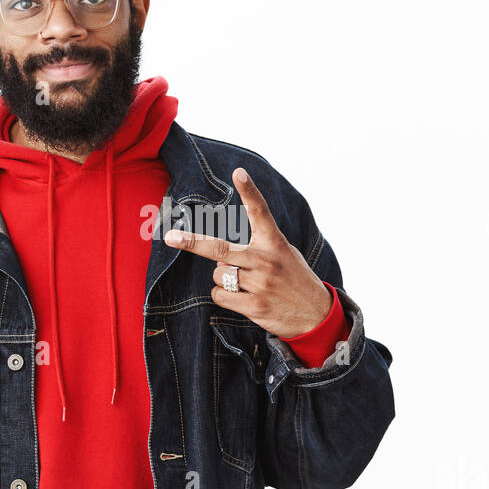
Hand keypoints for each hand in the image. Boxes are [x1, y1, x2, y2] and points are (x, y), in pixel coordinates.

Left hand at [163, 167, 331, 339]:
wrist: (316, 315)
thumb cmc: (294, 279)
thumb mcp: (284, 254)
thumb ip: (256, 249)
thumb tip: (219, 257)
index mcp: (274, 242)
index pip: (260, 212)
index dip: (250, 191)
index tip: (239, 173)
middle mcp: (266, 260)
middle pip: (219, 249)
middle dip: (192, 243)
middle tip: (171, 237)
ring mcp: (260, 284)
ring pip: (218, 274)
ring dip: (224, 278)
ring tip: (248, 284)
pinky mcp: (255, 306)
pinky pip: (220, 295)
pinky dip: (224, 296)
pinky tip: (244, 298)